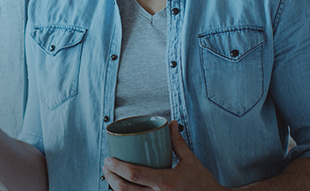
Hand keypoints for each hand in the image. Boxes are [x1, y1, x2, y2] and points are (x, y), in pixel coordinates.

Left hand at [102, 120, 226, 190]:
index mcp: (165, 182)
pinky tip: (122, 188)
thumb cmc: (203, 184)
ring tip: (110, 175)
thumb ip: (177, 143)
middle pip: (125, 190)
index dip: (118, 167)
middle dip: (111, 177)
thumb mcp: (190, 161)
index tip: (109, 159)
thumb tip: (171, 124)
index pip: (134, 175)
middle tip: (106, 166)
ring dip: (115, 187)